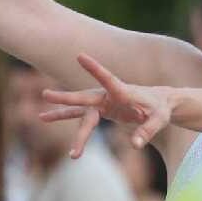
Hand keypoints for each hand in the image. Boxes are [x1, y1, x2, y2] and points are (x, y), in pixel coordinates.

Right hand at [40, 53, 174, 156]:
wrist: (159, 104)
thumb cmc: (161, 109)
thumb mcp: (160, 120)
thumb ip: (148, 131)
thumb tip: (135, 144)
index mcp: (123, 92)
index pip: (108, 79)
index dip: (95, 69)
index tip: (80, 56)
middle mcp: (108, 95)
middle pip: (85, 99)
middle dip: (67, 98)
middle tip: (47, 95)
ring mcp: (102, 102)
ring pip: (80, 112)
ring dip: (62, 116)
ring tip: (41, 117)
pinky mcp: (100, 110)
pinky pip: (79, 115)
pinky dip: (64, 116)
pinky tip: (44, 117)